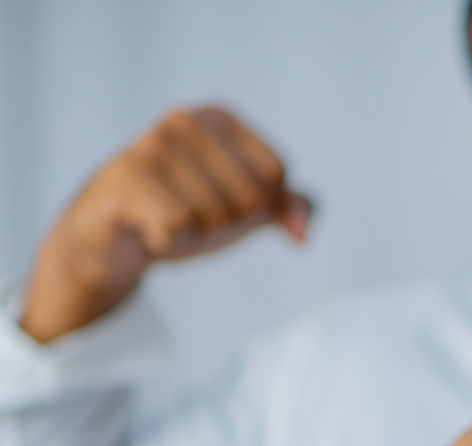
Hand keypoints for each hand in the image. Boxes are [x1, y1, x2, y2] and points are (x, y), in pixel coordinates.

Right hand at [21, 105, 311, 342]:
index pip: (277, 176)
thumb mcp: (242, 209)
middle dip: (225, 223)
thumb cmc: (179, 213)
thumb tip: (302, 230)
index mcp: (218, 117)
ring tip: (162, 219)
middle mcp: (184, 120)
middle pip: (251, 198)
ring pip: (216, 216)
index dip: (255, 207)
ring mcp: (150, 145)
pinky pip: (179, 226)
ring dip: (194, 235)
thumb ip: (286, 207)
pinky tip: (144, 228)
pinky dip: (168, 241)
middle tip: (185, 213)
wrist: (109, 242)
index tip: (215, 199)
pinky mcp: (124, 179)